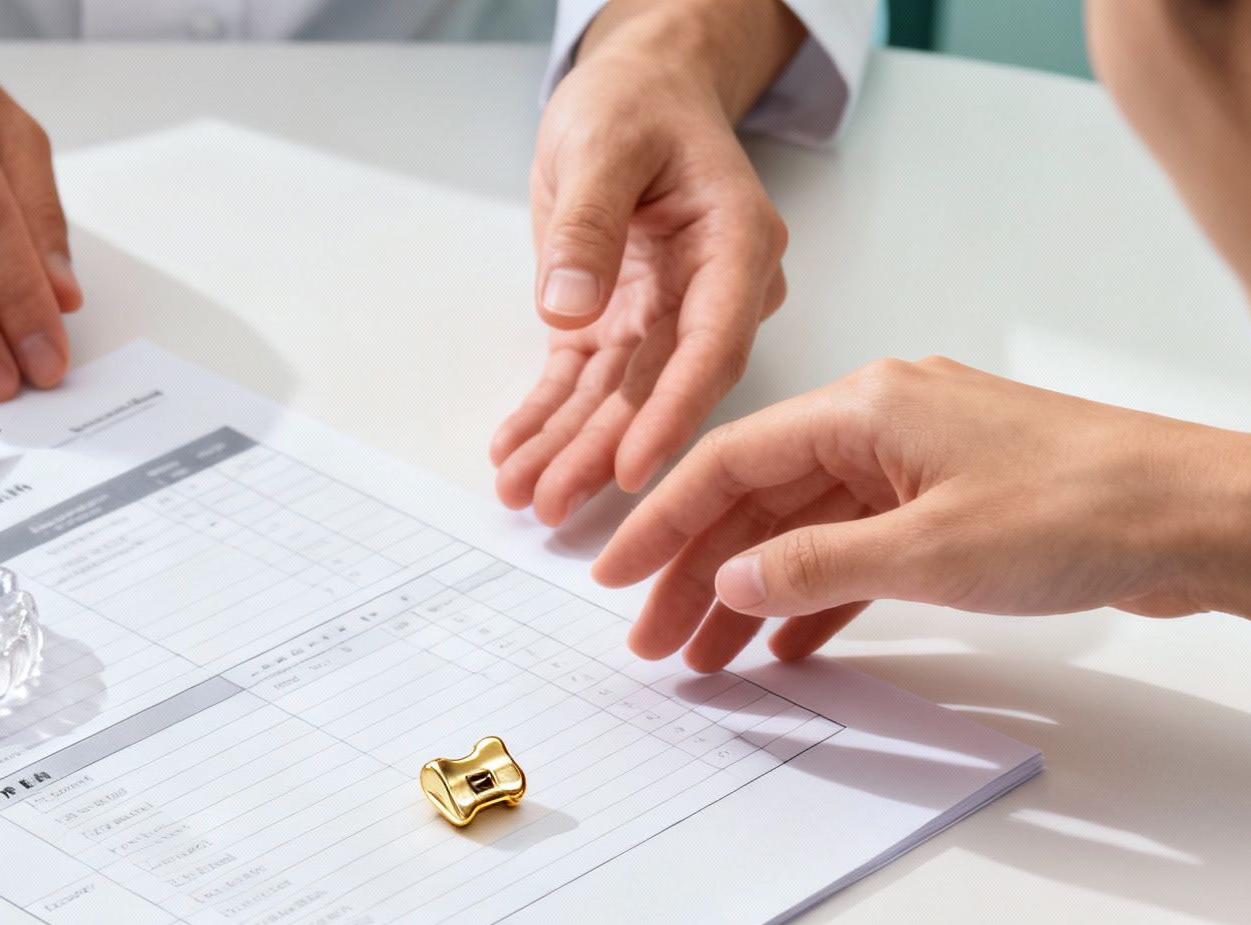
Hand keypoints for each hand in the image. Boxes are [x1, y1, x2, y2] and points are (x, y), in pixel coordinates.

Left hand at [494, 0, 801, 525]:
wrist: (637, 93)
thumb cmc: (636, 105)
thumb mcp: (605, 144)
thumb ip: (589, 225)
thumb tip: (568, 307)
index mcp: (736, 246)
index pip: (712, 344)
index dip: (674, 411)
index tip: (635, 467)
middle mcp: (712, 294)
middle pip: (660, 389)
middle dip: (604, 452)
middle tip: (554, 504)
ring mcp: (666, 315)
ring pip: (618, 399)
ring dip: (569, 450)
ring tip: (522, 496)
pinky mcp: (619, 323)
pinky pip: (582, 382)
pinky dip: (546, 418)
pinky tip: (515, 456)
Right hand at [592, 357, 1250, 669]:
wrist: (1203, 515)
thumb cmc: (1083, 509)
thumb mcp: (928, 550)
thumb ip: (817, 567)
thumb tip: (733, 577)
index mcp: (867, 407)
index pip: (732, 461)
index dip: (663, 521)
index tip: (616, 575)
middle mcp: (886, 421)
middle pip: (762, 499)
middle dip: (700, 571)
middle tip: (655, 641)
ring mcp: (923, 461)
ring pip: (809, 528)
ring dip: (756, 590)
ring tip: (710, 658)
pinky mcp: (959, 503)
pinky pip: (862, 546)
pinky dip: (823, 592)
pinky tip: (792, 641)